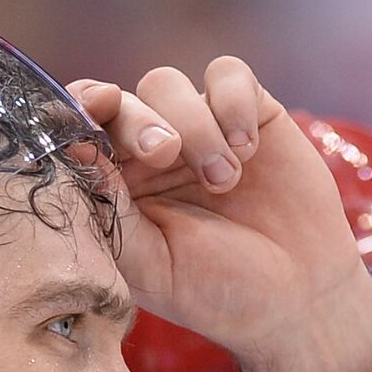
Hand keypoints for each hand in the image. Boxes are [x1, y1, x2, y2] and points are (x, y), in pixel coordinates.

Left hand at [69, 58, 371, 371]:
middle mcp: (148, 153)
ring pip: (166, 84)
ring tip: (223, 180)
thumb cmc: (214, 291)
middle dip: (139, 122)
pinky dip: (233, 103)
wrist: (296, 297)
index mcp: (116, 188)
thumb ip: (112, 210)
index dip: (79, 110)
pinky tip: (248, 149)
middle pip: (121, 102)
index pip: (80, 133)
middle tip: (165, 155)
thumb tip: (76, 150)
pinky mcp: (248, 113)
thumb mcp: (152, 266)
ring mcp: (197, 128)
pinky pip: (227, 74)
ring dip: (193, 127)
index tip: (93, 107)